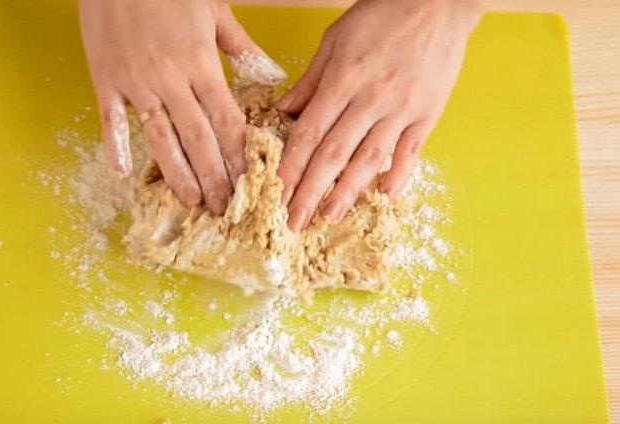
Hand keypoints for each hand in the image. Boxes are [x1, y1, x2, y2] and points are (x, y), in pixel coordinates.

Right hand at [79, 0, 284, 213]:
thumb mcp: (215, 9)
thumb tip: (272, 77)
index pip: (227, 122)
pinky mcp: (105, 79)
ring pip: (160, 138)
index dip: (240, 158)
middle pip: (198, 140)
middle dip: (215, 178)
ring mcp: (135, 83)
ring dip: (178, 174)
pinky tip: (123, 173)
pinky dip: (115, 146)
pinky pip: (110, 120)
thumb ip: (242, 48)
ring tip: (193, 202)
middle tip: (226, 209)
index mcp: (201, 64)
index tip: (252, 184)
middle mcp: (170, 80)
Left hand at [276, 0, 482, 229]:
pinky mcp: (427, 114)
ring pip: (369, 160)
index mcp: (343, 80)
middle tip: (293, 221)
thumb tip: (284, 112)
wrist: (439, 1)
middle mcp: (370, 99)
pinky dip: (397, 176)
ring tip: (328, 216)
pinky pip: (410, 152)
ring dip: (346, 193)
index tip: (276, 192)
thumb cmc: (382, 15)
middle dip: (309, 192)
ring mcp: (401, 110)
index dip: (290, 167)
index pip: (308, 134)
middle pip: (333, 155)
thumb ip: (310, 80)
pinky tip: (383, 197)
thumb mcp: (334, 39)